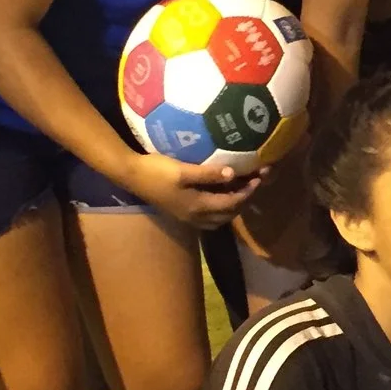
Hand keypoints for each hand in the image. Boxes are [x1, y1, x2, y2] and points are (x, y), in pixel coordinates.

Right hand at [125, 153, 266, 229]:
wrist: (132, 177)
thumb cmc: (157, 171)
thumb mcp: (183, 170)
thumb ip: (208, 174)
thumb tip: (232, 174)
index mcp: (198, 206)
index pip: (231, 203)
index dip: (247, 192)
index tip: (258, 178)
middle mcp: (196, 217)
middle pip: (228, 214)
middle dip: (243, 200)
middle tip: (253, 183)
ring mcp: (188, 218)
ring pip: (219, 219)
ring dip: (232, 207)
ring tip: (240, 189)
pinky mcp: (182, 213)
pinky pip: (209, 217)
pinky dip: (220, 209)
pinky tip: (220, 195)